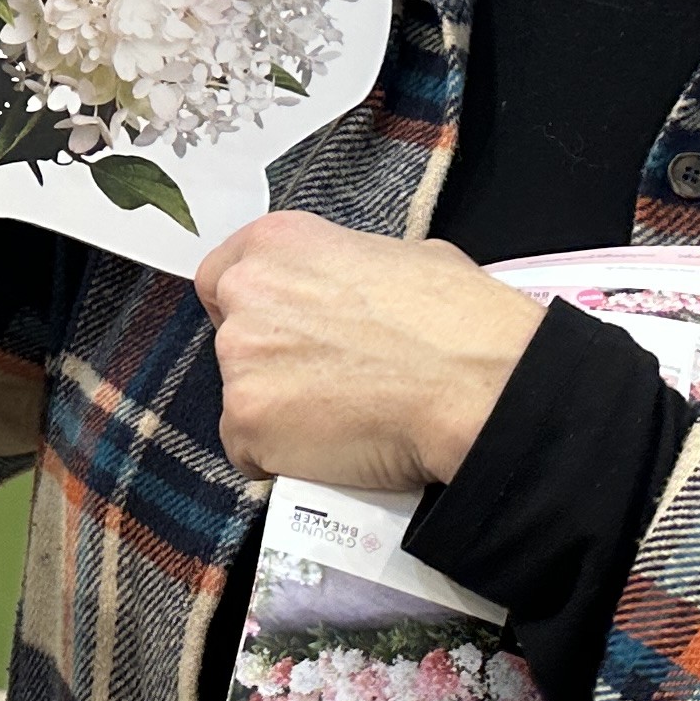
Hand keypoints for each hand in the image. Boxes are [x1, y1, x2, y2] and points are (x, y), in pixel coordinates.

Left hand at [193, 211, 541, 494]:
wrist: (477, 386)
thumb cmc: (458, 321)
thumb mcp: (405, 257)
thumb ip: (347, 270)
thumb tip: (352, 291)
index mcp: (278, 242)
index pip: (221, 276)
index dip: (247, 310)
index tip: (275, 332)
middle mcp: (246, 294)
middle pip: (231, 337)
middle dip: (269, 361)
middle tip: (322, 382)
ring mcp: (239, 360)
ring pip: (241, 395)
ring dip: (278, 410)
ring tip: (339, 419)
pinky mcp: (246, 422)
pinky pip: (249, 449)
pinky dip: (282, 457)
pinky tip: (331, 451)